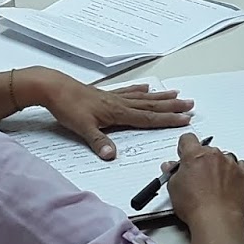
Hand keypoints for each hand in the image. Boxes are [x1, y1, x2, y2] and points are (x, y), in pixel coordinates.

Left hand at [32, 73, 193, 159]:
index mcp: (117, 112)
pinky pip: (129, 91)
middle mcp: (120, 103)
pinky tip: (146, 87)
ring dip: (161, 97)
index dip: (168, 119)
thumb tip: (111, 156)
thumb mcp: (81, 128)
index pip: (148, 118)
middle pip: (151, 105)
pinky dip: (140, 90)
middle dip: (172, 107)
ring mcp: (114, 97)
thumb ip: (98, 142)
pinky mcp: (105, 94)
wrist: (53, 88)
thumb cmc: (67, 107)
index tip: (185, 119)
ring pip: (143, 98)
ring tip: (177, 94)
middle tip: (190, 104)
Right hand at [165, 132, 243, 224]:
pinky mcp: (242, 174)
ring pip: (223, 157)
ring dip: (217, 165)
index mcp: (195, 154)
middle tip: (196, 176)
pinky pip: (239, 165)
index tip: (184, 155)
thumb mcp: (174, 188)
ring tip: (212, 183)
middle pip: (206, 149)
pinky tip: (226, 183)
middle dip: (201, 160)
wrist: (216, 219)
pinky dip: (233, 171)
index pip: (188, 138)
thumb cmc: (196, 206)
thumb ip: (173, 173)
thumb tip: (171, 168)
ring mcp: (230, 163)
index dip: (184, 147)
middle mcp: (214, 155)